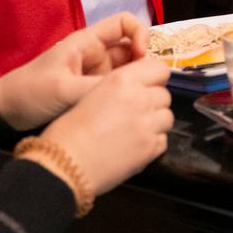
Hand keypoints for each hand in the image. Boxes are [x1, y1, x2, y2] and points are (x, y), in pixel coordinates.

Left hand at [0, 12, 149, 131]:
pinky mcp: (93, 92)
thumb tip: (132, 92)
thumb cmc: (31, 92)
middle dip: (144, 62)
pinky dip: (128, 94)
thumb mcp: (63, 89)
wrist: (7, 113)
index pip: (125, 23)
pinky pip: (118, 88)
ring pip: (127, 71)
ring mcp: (96, 75)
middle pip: (132, 49)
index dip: (140, 33)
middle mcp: (96, 55)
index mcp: (87, 43)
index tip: (142, 56)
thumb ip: (96, 89)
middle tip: (148, 83)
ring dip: (137, 80)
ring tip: (142, 98)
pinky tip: (131, 107)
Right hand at [37, 55, 173, 197]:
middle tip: (135, 113)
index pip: (159, 68)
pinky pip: (162, 140)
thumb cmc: (67, 132)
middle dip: (153, 102)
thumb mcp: (90, 94)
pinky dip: (152, 143)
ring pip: (167, 117)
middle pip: (164, 94)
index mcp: (122, 80)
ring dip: (155, 122)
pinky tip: (133, 146)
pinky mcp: (151, 148)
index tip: (148, 85)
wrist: (64, 164)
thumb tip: (136, 90)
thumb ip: (118, 88)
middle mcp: (139, 98)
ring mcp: (148, 124)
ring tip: (134, 131)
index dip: (154, 78)